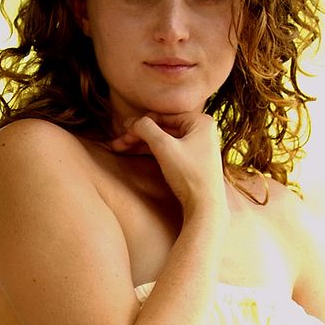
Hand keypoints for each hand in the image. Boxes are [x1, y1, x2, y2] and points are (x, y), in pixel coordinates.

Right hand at [109, 112, 227, 216]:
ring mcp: (199, 147)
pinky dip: (153, 152)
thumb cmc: (189, 176)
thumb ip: (146, 129)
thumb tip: (132, 122)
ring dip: (142, 144)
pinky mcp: (194, 162)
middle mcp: (202, 131)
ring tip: (120, 149)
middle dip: (138, 136)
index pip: (163, 117)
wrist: (206, 208)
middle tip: (118, 143)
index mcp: (201, 121)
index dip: (140, 124)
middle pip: (163, 129)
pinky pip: (169, 151)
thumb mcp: (164, 147)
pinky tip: (135, 153)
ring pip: (164, 141)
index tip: (121, 132)